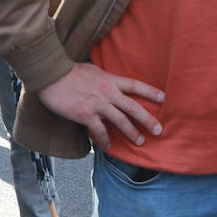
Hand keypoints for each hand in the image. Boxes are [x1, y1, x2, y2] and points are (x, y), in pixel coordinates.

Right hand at [38, 62, 164, 149]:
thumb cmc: (70, 71)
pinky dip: (105, 140)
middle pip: (133, 107)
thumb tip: (108, 80)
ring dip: (132, 133)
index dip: (151, 92)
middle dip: (148, 119)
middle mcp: (108, 93)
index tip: (164, 98)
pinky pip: (100, 131)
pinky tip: (108, 146)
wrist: (52, 75)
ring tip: (140, 141)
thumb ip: (103, 77)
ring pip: (120, 121)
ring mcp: (98, 105)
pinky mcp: (86, 115)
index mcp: (111, 80)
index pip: (136, 85)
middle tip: (158, 130)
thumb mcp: (93, 70)